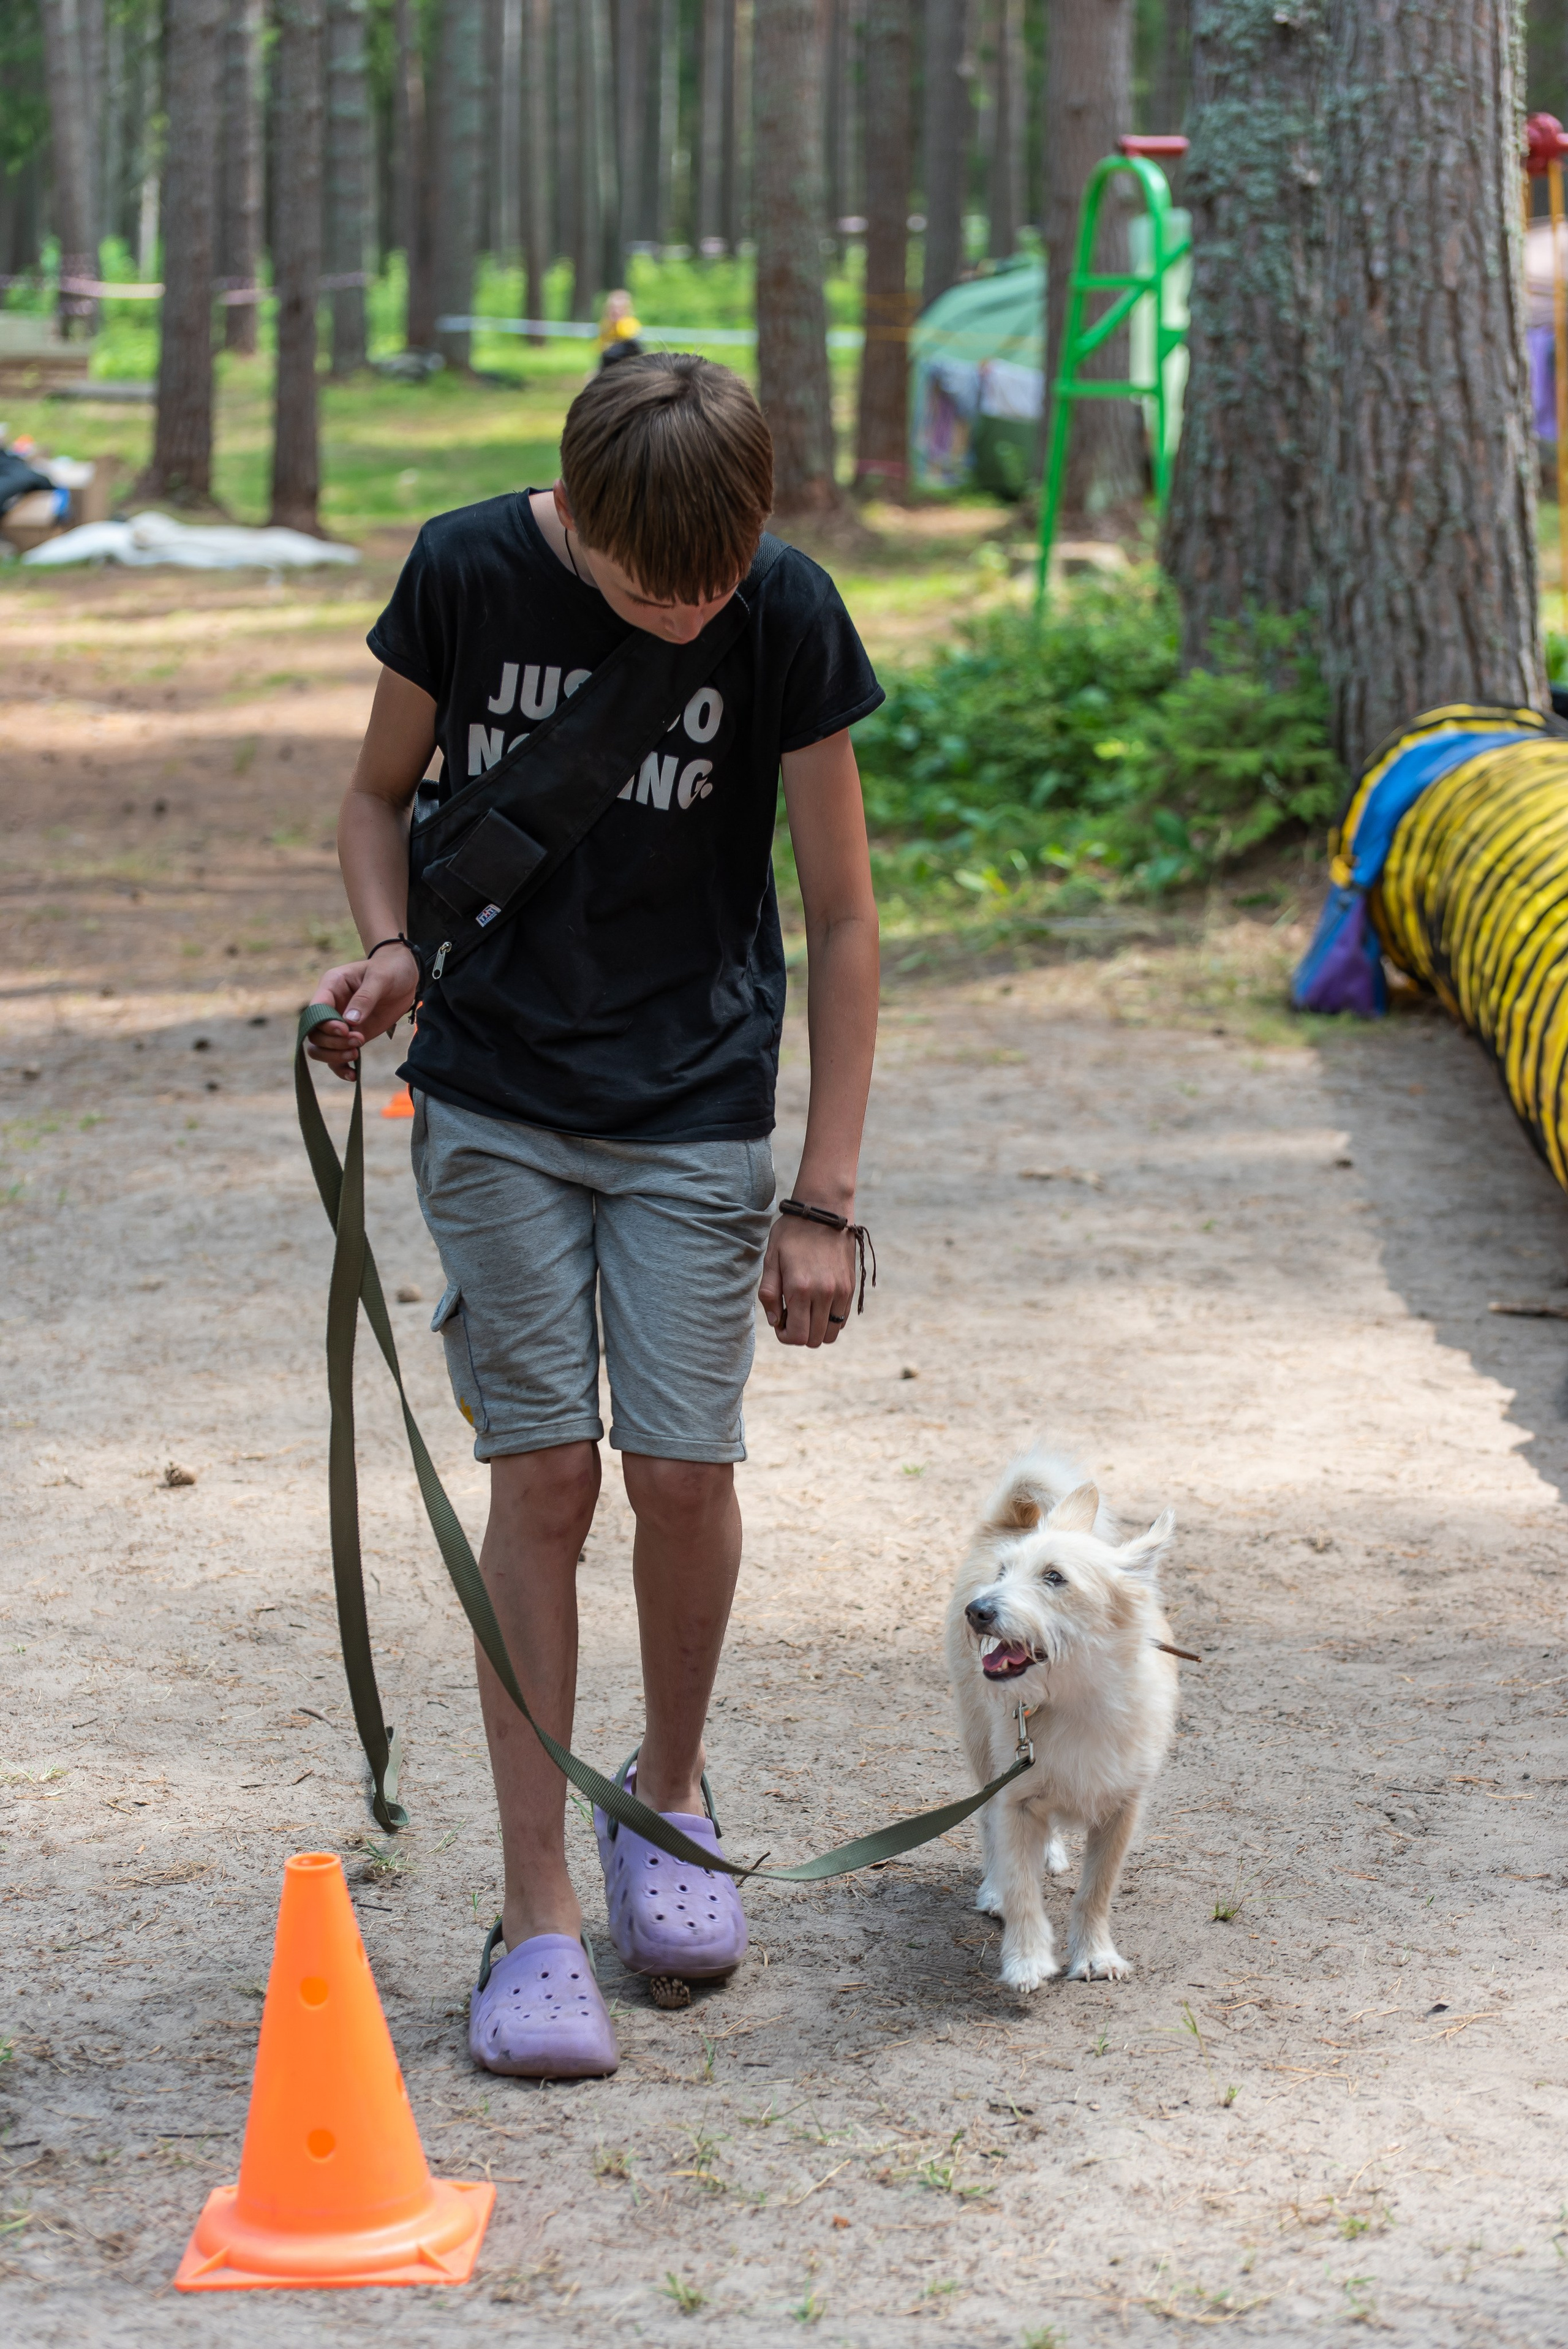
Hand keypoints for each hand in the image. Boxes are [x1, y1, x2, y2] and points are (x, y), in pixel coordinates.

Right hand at [306, 944, 420, 1081]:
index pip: (315, 1010)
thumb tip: (350, 1021)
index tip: (345, 1030)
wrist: (406, 975)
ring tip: (356, 1054)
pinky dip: (341, 1068)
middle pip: (314, 1033)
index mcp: (331, 986)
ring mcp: (340, 1024)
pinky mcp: (352, 1036)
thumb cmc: (391, 969)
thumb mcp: (380, 978)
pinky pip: (337, 1056)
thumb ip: (365, 998)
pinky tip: (353, 1075)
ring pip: (321, 1048)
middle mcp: (330, 1006)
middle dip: (333, 1042)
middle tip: (357, 1040)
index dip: (325, 1025)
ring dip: (335, 1056)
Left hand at [759, 1213, 854, 1346]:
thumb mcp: (771, 1259)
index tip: (780, 1323)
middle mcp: (824, 1294)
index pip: (797, 1336)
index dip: (785, 1336)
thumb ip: (769, 1293)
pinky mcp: (850, 1287)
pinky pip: (842, 1318)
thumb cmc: (792, 1233)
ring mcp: (841, 1291)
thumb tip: (775, 1321)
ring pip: (831, 1333)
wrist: (824, 1211)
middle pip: (814, 1339)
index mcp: (800, 1289)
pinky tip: (819, 1303)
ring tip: (806, 1311)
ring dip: (816, 1329)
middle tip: (791, 1315)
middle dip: (800, 1334)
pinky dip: (829, 1319)